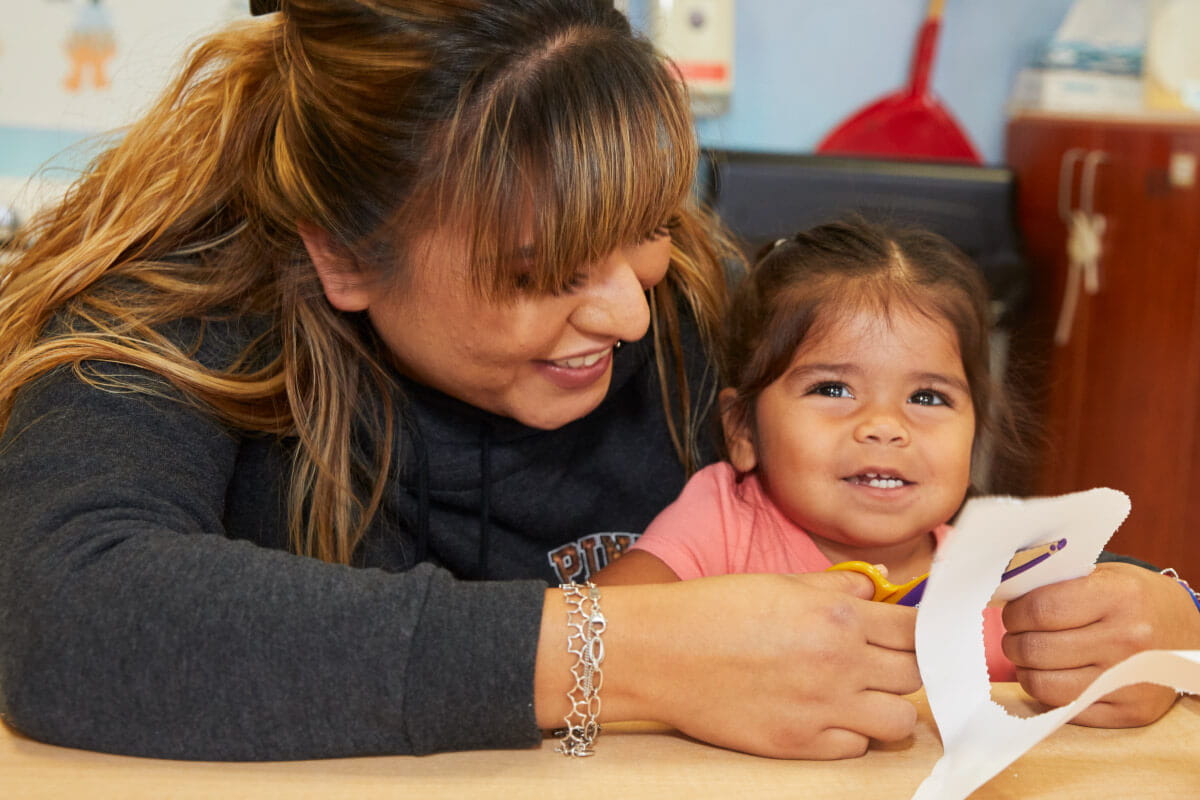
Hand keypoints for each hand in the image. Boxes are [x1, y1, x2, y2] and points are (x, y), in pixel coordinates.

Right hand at [594, 571, 919, 758]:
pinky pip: (856, 747)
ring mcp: (822, 708)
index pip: (915, 629)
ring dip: (887, 706)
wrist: (660, 652)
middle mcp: (840, 663)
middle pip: (915, 674)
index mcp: (837, 616)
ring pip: (898, 720)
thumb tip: (874, 591)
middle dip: (907, 666)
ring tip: (861, 695)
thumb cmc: (712, 610)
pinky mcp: (799, 743)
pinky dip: (850, 733)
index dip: (919, 631)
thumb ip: (835, 587)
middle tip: (884, 662)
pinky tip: (826, 714)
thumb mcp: (779, 582)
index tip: (911, 635)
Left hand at [1002, 561, 1199, 726]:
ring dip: (1025, 670)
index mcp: (1119, 597)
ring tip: (1029, 657)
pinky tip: (1052, 676)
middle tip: (1016, 637)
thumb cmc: (1137, 600)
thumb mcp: (1107, 577)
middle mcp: (1127, 639)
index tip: (1012, 614)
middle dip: (1014, 642)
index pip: (1041, 609)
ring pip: (1045, 685)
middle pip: (1038, 649)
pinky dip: (1048, 694)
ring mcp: (1129, 679)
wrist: (1192, 634)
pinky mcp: (1130, 712)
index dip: (1015, 614)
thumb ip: (1060, 585)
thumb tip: (1004, 597)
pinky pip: (1065, 709)